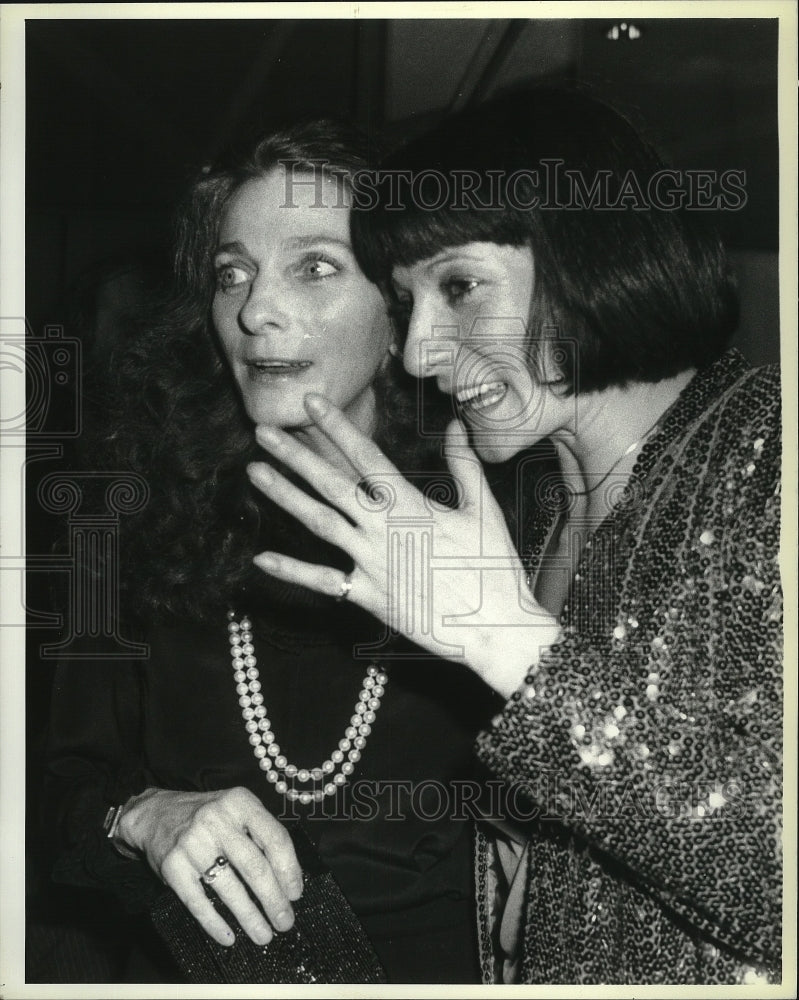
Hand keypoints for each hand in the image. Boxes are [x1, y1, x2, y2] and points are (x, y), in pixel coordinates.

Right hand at [117, 786, 302, 946]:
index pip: (274, 837)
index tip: (295, 894)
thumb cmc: (207, 815)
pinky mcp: (172, 866)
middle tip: (285, 921)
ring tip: (263, 935)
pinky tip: (228, 936)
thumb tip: (288, 877)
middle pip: (254, 866)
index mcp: (239, 802)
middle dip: (273, 899)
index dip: (289, 869)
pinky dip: (214, 923)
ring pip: (228, 887)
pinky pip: (197, 902)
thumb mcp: (237, 808)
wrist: (155, 813)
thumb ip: (261, 833)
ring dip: (249, 917)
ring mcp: (192, 843)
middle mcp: (216, 819)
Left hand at [248, 394, 560, 697]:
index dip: (336, 427)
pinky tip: (261, 558)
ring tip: (255, 472)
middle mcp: (383, 530)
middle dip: (295, 455)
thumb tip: (455, 426)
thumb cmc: (494, 568)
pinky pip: (322, 581)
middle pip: (331, 485)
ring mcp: (370, 563)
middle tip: (264, 432)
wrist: (495, 629)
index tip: (312, 402)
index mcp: (412, 505)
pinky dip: (292, 571)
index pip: (366, 456)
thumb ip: (464, 465)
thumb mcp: (484, 510)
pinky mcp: (366, 596)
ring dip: (284, 496)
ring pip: (319, 523)